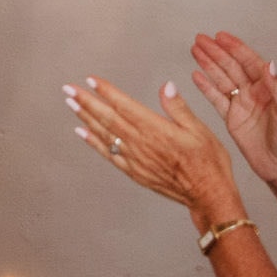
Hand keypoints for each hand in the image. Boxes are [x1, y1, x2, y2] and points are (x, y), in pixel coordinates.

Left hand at [64, 75, 244, 227]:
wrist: (208, 195)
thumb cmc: (208, 162)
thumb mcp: (200, 129)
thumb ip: (178, 108)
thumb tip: (166, 86)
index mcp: (156, 129)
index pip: (124, 105)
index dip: (105, 91)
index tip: (90, 80)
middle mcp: (141, 144)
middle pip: (108, 118)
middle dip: (86, 101)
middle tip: (68, 89)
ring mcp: (135, 159)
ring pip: (105, 134)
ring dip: (86, 117)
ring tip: (71, 104)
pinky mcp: (134, 172)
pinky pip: (109, 154)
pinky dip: (93, 142)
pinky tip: (82, 132)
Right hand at [188, 32, 276, 186]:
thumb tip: (269, 64)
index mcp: (269, 88)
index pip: (249, 62)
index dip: (235, 48)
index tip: (220, 36)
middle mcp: (254, 93)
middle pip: (231, 67)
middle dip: (216, 52)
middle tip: (200, 39)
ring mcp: (242, 105)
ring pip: (221, 80)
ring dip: (208, 65)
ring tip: (194, 50)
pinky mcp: (232, 119)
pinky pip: (216, 99)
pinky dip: (205, 87)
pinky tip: (196, 75)